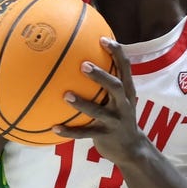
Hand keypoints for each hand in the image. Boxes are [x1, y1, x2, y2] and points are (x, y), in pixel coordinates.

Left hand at [53, 38, 144, 164]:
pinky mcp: (105, 136)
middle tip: (83, 65)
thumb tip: (84, 59)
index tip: (102, 39)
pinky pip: (84, 133)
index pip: (125, 68)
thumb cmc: (119, 117)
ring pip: (98, 111)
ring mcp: (115, 121)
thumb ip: (107, 83)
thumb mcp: (119, 99)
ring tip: (65, 95)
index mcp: (127, 92)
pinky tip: (54, 127)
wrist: (132, 149)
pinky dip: (69, 131)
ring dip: (81, 103)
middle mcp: (123, 104)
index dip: (116, 52)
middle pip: (115, 86)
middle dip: (100, 75)